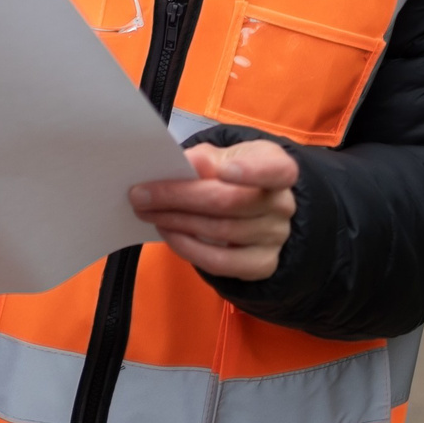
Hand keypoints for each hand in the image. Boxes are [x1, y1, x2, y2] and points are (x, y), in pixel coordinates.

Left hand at [129, 139, 298, 281]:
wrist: (254, 210)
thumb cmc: (233, 175)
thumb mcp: (224, 157)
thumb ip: (205, 159)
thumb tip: (183, 166)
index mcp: (278, 167)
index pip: (275, 170)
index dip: (251, 171)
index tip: (223, 169)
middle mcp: (283, 204)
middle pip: (230, 202)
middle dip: (179, 198)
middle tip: (140, 195)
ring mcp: (275, 238)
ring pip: (221, 233)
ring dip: (176, 222)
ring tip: (148, 213)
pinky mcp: (261, 265)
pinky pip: (220, 263)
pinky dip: (188, 249)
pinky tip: (169, 234)